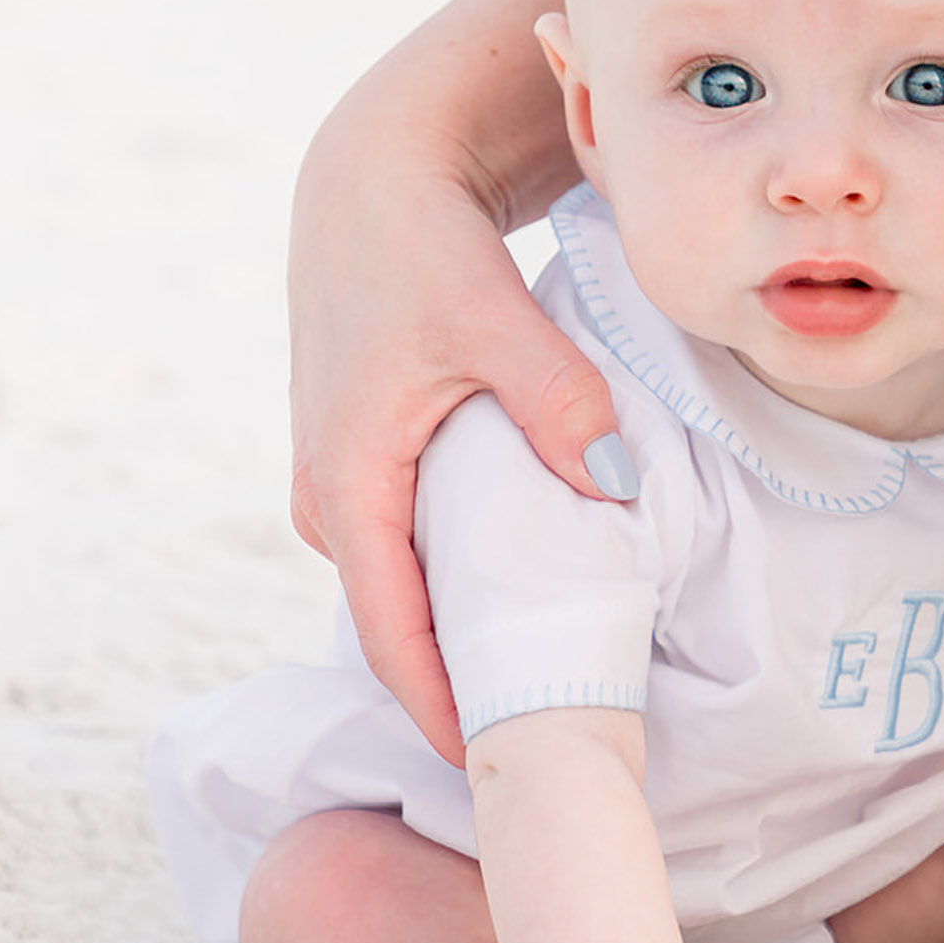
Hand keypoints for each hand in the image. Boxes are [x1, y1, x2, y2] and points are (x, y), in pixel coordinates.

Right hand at [287, 62, 621, 766]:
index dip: (449, 713)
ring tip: (556, 675)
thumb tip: (614, 484)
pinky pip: (413, 541)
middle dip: (470, 683)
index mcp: (348, 484)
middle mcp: (328, 497)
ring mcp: (338, 478)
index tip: (505, 769)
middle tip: (556, 738)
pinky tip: (531, 585)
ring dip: (470, 626)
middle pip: (403, 625)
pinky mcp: (362, 454)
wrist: (371, 173)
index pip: (396, 639)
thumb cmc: (421, 241)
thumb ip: (554, 399)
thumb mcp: (491, 315)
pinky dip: (464, 571)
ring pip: (409, 583)